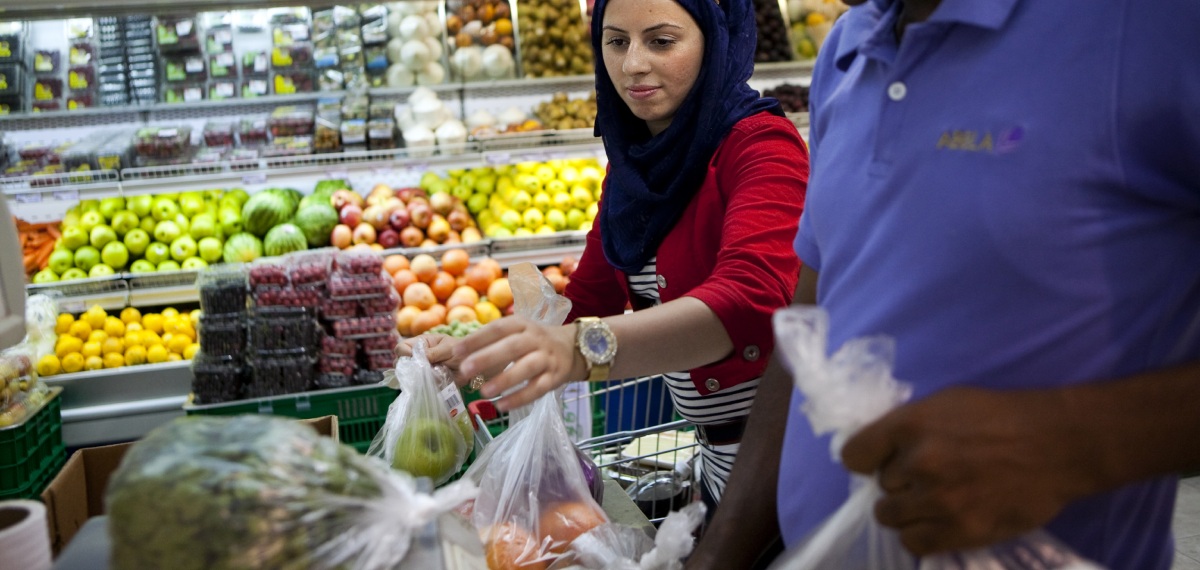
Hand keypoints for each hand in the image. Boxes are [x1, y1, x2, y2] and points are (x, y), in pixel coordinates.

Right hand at [399, 334, 467, 385]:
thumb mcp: (448, 349)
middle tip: (418, 371)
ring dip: (413, 378)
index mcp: (421, 344)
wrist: (472, 367)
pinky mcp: (425, 382)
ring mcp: (420, 370)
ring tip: (424, 378)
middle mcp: (418, 357)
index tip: (413, 359)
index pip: (402, 347)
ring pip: (406, 376)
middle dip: (406, 367)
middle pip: (400, 362)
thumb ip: (433, 352)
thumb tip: (418, 358)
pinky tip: (427, 385)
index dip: (403, 353)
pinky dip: (420, 387)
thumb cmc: (461, 352)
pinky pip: (416, 386)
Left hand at [454, 316, 585, 410]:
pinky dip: (519, 398)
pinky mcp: (555, 377)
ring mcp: (547, 358)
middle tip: (465, 370)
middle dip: (487, 357)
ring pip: (526, 368)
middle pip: (512, 347)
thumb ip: (491, 342)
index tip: (457, 351)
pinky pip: (537, 389)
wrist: (572, 348)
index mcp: (522, 324)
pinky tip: (501, 406)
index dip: (477, 339)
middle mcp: (536, 339)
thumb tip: (458, 356)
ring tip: (483, 392)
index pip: (498, 328)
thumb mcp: (516, 332)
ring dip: (504, 380)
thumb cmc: (533, 341)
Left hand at [840, 386, 1099, 555]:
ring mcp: (939, 500)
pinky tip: (938, 521)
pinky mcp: (961, 530)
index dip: (865, 460)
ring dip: (906, 510)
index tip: (878, 462)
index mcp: (910, 425)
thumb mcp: (944, 404)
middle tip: (927, 477)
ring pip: (890, 516)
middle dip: (898, 483)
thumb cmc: (1001, 416)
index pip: (853, 455)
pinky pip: (914, 543)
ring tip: (933, 500)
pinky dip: (920, 535)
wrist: (1058, 444)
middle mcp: (918, 463)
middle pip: (879, 486)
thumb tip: (879, 453)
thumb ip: (907, 428)